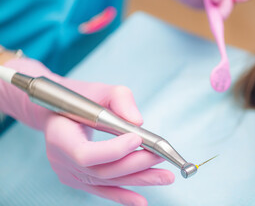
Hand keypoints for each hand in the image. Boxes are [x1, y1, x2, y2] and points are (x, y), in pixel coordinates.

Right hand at [0, 58, 173, 205]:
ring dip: (138, 179)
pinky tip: (141, 201)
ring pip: (107, 181)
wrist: (60, 112)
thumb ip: (120, 99)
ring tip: (165, 177)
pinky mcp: (80, 180)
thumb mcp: (100, 89)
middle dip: (135, 165)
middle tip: (160, 157)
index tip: (138, 138)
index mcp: (60, 137)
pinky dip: (123, 195)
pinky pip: (103, 190)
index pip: (85, 154)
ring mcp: (70, 174)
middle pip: (101, 171)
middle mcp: (62, 161)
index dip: (113, 150)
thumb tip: (139, 122)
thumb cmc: (82, 98)